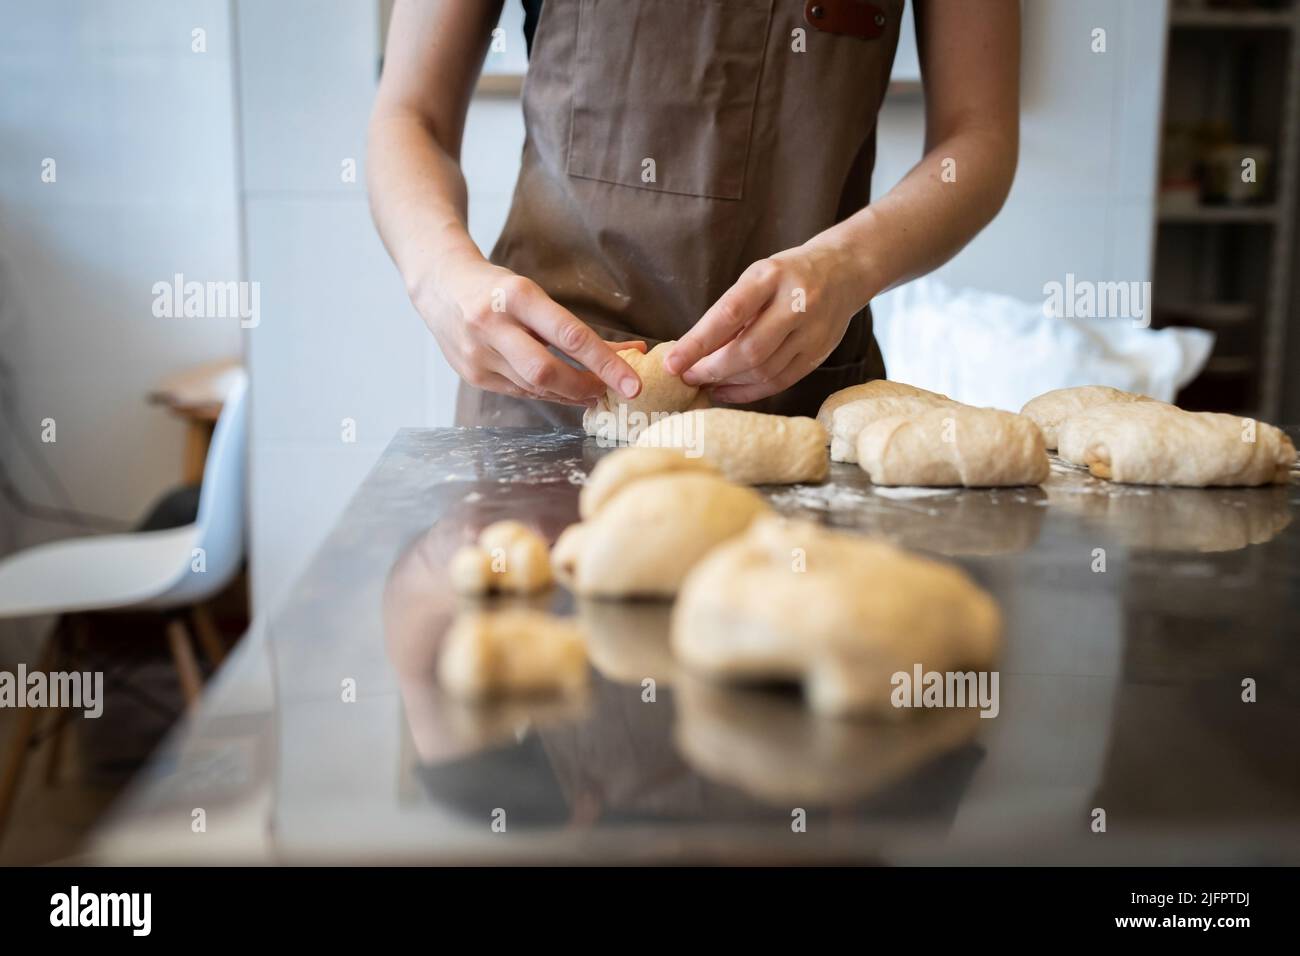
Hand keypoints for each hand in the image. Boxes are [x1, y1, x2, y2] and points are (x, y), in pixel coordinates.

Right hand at [412, 254, 644, 405]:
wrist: (439, 285)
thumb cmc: (496, 287)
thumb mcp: (533, 293)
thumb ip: (574, 327)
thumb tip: (628, 353)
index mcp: (516, 296)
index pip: (569, 335)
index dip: (606, 363)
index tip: (632, 383)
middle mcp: (493, 325)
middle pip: (547, 371)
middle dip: (586, 386)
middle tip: (613, 391)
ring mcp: (478, 354)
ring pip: (534, 387)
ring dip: (570, 393)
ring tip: (594, 390)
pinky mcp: (472, 375)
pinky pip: (520, 393)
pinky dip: (547, 394)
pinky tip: (564, 391)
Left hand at [663, 242, 866, 403]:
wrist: (843, 271)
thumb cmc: (785, 276)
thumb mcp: (757, 278)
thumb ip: (730, 312)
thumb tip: (692, 352)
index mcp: (770, 277)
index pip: (728, 315)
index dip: (697, 343)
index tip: (672, 363)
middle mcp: (795, 304)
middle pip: (749, 350)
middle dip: (711, 369)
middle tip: (687, 377)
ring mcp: (811, 332)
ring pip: (764, 371)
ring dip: (728, 383)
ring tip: (705, 383)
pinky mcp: (819, 354)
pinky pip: (779, 382)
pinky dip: (748, 391)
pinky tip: (727, 391)